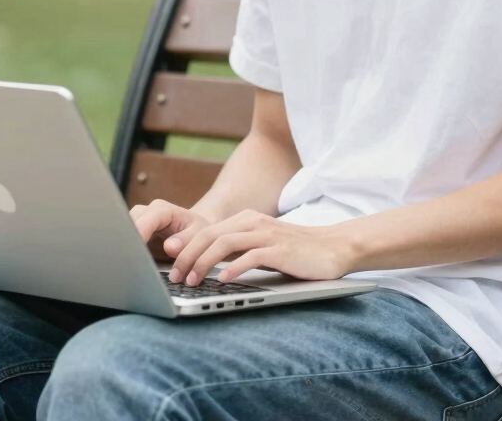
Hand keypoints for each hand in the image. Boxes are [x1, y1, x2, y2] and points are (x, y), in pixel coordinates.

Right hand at [130, 199, 212, 260]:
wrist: (194, 232)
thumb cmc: (198, 233)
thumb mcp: (200, 235)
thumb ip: (187, 240)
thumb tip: (170, 246)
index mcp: (163, 210)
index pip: (146, 219)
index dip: (139, 233)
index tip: (134, 250)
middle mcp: (147, 212)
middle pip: (129, 222)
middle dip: (127, 240)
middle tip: (125, 261)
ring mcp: (139, 221)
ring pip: (123, 229)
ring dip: (123, 245)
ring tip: (123, 263)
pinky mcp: (135, 233)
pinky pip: (126, 239)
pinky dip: (125, 249)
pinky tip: (126, 263)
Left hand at [167, 209, 352, 284]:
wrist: (332, 247)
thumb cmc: (294, 251)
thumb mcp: (260, 246)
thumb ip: (236, 250)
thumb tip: (204, 264)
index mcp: (244, 220)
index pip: (205, 231)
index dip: (184, 247)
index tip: (168, 264)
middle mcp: (252, 222)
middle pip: (209, 235)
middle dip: (187, 256)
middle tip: (174, 277)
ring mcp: (266, 234)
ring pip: (224, 243)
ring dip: (203, 263)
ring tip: (193, 281)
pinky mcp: (280, 249)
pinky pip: (250, 256)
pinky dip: (232, 268)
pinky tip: (222, 281)